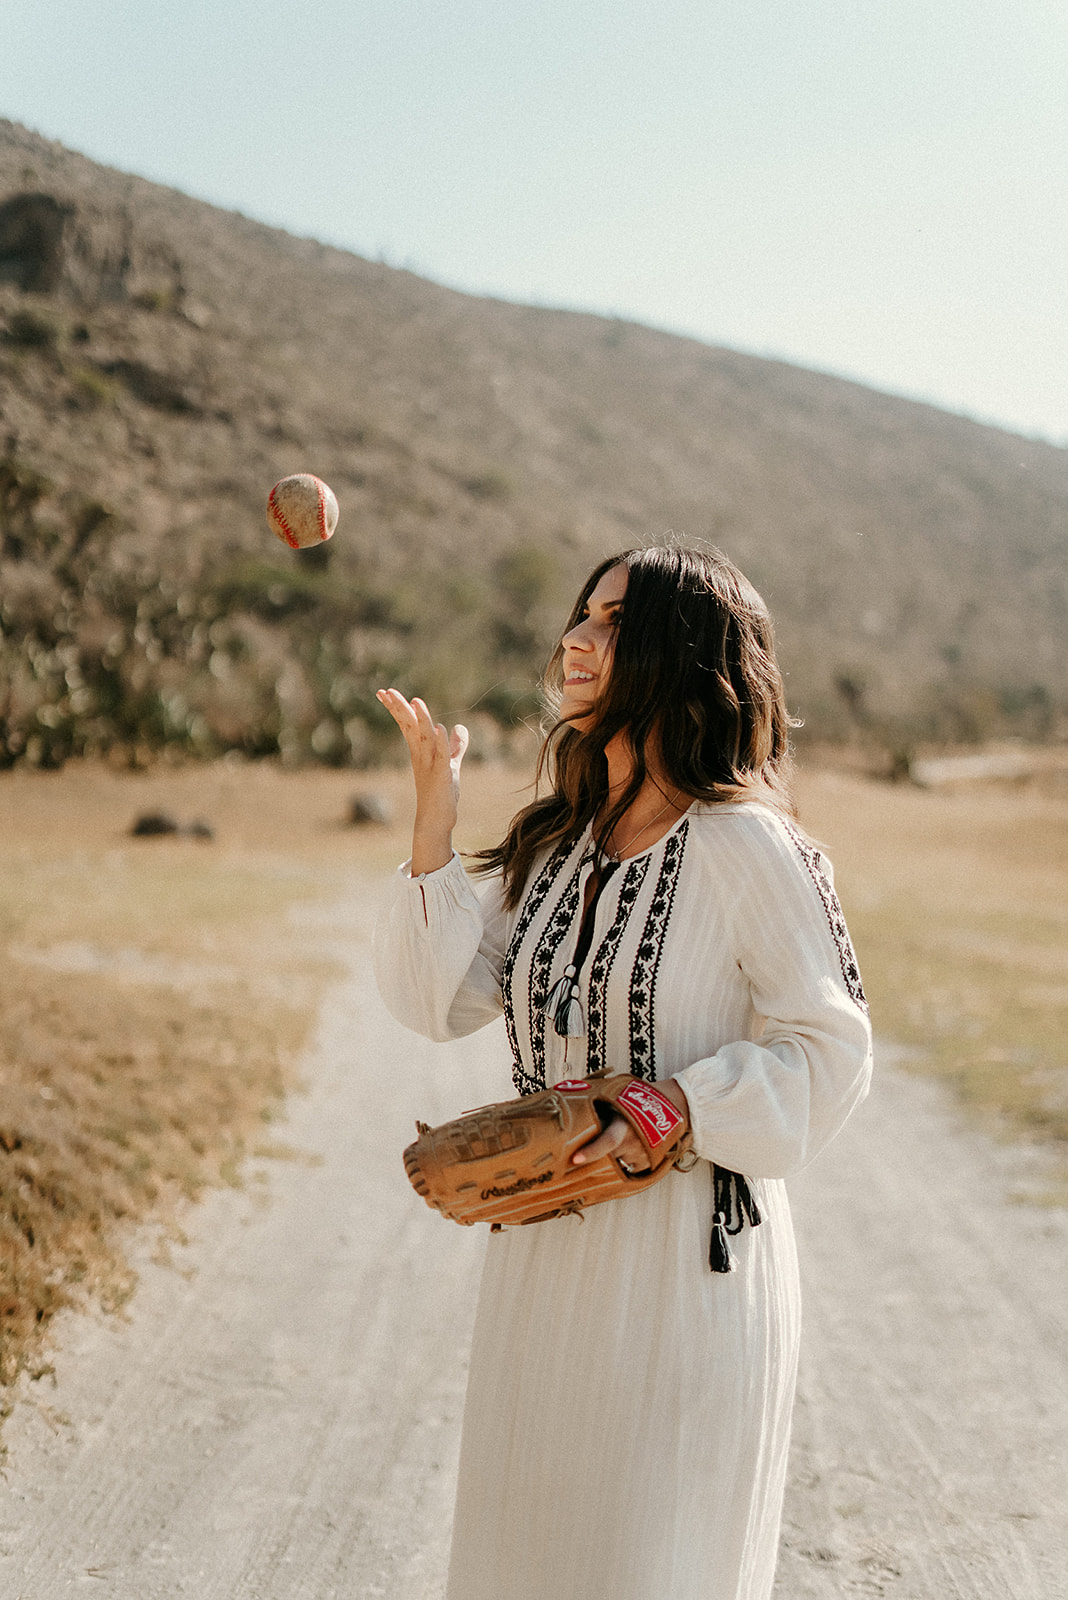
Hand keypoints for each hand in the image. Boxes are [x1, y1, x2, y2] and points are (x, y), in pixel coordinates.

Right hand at [376, 688, 468, 874]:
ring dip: (421, 719)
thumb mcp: (450, 764)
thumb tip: (458, 727)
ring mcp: (430, 765)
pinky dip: (441, 741)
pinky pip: (441, 755)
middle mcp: (421, 755)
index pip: (408, 724)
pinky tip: (440, 728)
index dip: (398, 708)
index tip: (385, 692)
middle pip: (409, 727)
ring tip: (415, 701)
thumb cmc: (441, 793)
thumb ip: (454, 746)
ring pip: (424, 737)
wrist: (437, 821)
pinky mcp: (441, 775)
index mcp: (421, 751)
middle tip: (385, 691)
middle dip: (398, 708)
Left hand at [570, 1077, 689, 1170]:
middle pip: (606, 1156)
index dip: (591, 1151)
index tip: (575, 1159)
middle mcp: (633, 1141)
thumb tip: (573, 1106)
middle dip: (598, 1152)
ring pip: (617, 1163)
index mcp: (624, 1124)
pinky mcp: (649, 1163)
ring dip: (614, 1155)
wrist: (671, 1105)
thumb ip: (600, 1107)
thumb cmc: (639, 1098)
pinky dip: (626, 1159)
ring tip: (621, 1137)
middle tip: (596, 1140)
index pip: (607, 1141)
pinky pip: (630, 1167)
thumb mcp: (618, 1098)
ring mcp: (642, 1154)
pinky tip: (630, 1145)